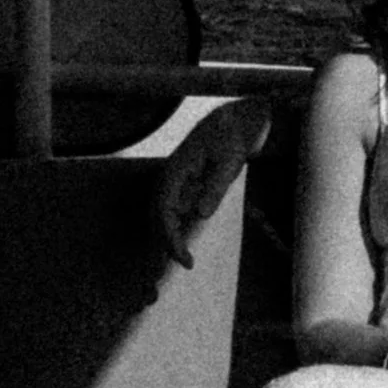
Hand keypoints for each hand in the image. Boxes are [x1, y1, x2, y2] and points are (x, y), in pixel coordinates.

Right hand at [157, 96, 271, 269]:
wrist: (230, 123)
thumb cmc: (229, 139)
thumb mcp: (229, 161)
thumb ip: (215, 187)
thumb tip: (201, 215)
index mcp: (174, 172)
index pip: (163, 210)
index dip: (169, 235)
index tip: (181, 255)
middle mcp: (168, 180)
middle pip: (158, 217)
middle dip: (166, 243)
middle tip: (187, 264)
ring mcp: (173, 185)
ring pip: (162, 219)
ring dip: (168, 241)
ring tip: (186, 262)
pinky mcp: (181, 190)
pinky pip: (172, 216)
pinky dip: (175, 233)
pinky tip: (185, 250)